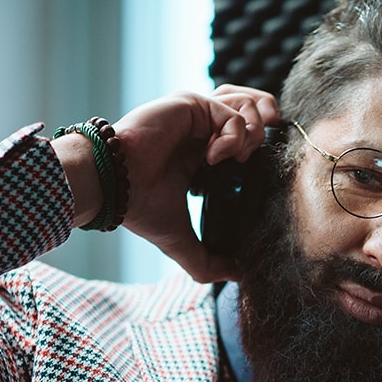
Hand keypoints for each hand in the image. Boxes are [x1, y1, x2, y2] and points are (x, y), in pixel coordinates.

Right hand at [55, 87, 278, 281]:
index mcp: (204, 157)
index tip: (257, 178)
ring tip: (237, 159)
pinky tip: (213, 158)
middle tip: (253, 161)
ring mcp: (198, 116)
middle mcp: (203, 132)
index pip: (247, 138)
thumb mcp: (181, 241)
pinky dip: (233, 138)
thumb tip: (237, 276)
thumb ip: (207, 261)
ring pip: (249, 105)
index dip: (261, 151)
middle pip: (255, 111)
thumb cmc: (139, 209)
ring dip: (254, 132)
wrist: (114, 187)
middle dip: (267, 130)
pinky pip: (233, 114)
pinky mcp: (192, 104)